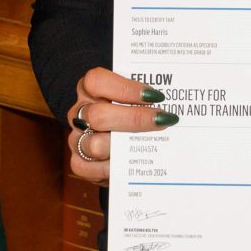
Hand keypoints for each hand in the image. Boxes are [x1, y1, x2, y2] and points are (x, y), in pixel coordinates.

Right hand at [63, 67, 175, 185]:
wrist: (114, 143)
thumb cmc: (129, 115)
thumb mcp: (134, 99)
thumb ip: (145, 97)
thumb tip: (173, 102)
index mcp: (90, 89)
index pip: (97, 81)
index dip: (125, 88)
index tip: (155, 96)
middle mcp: (80, 113)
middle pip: (98, 115)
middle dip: (134, 119)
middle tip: (161, 121)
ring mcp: (76, 139)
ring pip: (95, 145)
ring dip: (125, 147)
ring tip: (150, 146)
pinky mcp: (79, 164)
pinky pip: (92, 169)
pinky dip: (114, 168)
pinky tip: (131, 164)